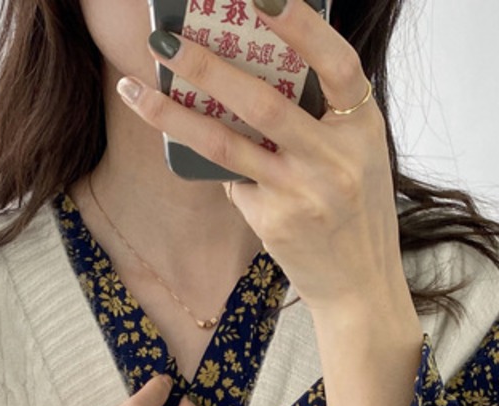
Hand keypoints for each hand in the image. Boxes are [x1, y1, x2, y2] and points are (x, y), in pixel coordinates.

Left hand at [119, 0, 404, 312]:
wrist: (360, 286)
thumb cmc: (356, 211)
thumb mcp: (358, 154)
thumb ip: (322, 115)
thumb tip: (254, 69)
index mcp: (363, 128)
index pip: (337, 63)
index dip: (302, 25)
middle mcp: (335, 160)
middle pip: (263, 103)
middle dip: (207, 67)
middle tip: (163, 39)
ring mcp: (301, 193)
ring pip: (226, 144)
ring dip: (173, 113)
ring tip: (134, 87)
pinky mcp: (273, 222)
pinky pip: (232, 179)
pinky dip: (216, 163)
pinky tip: (198, 150)